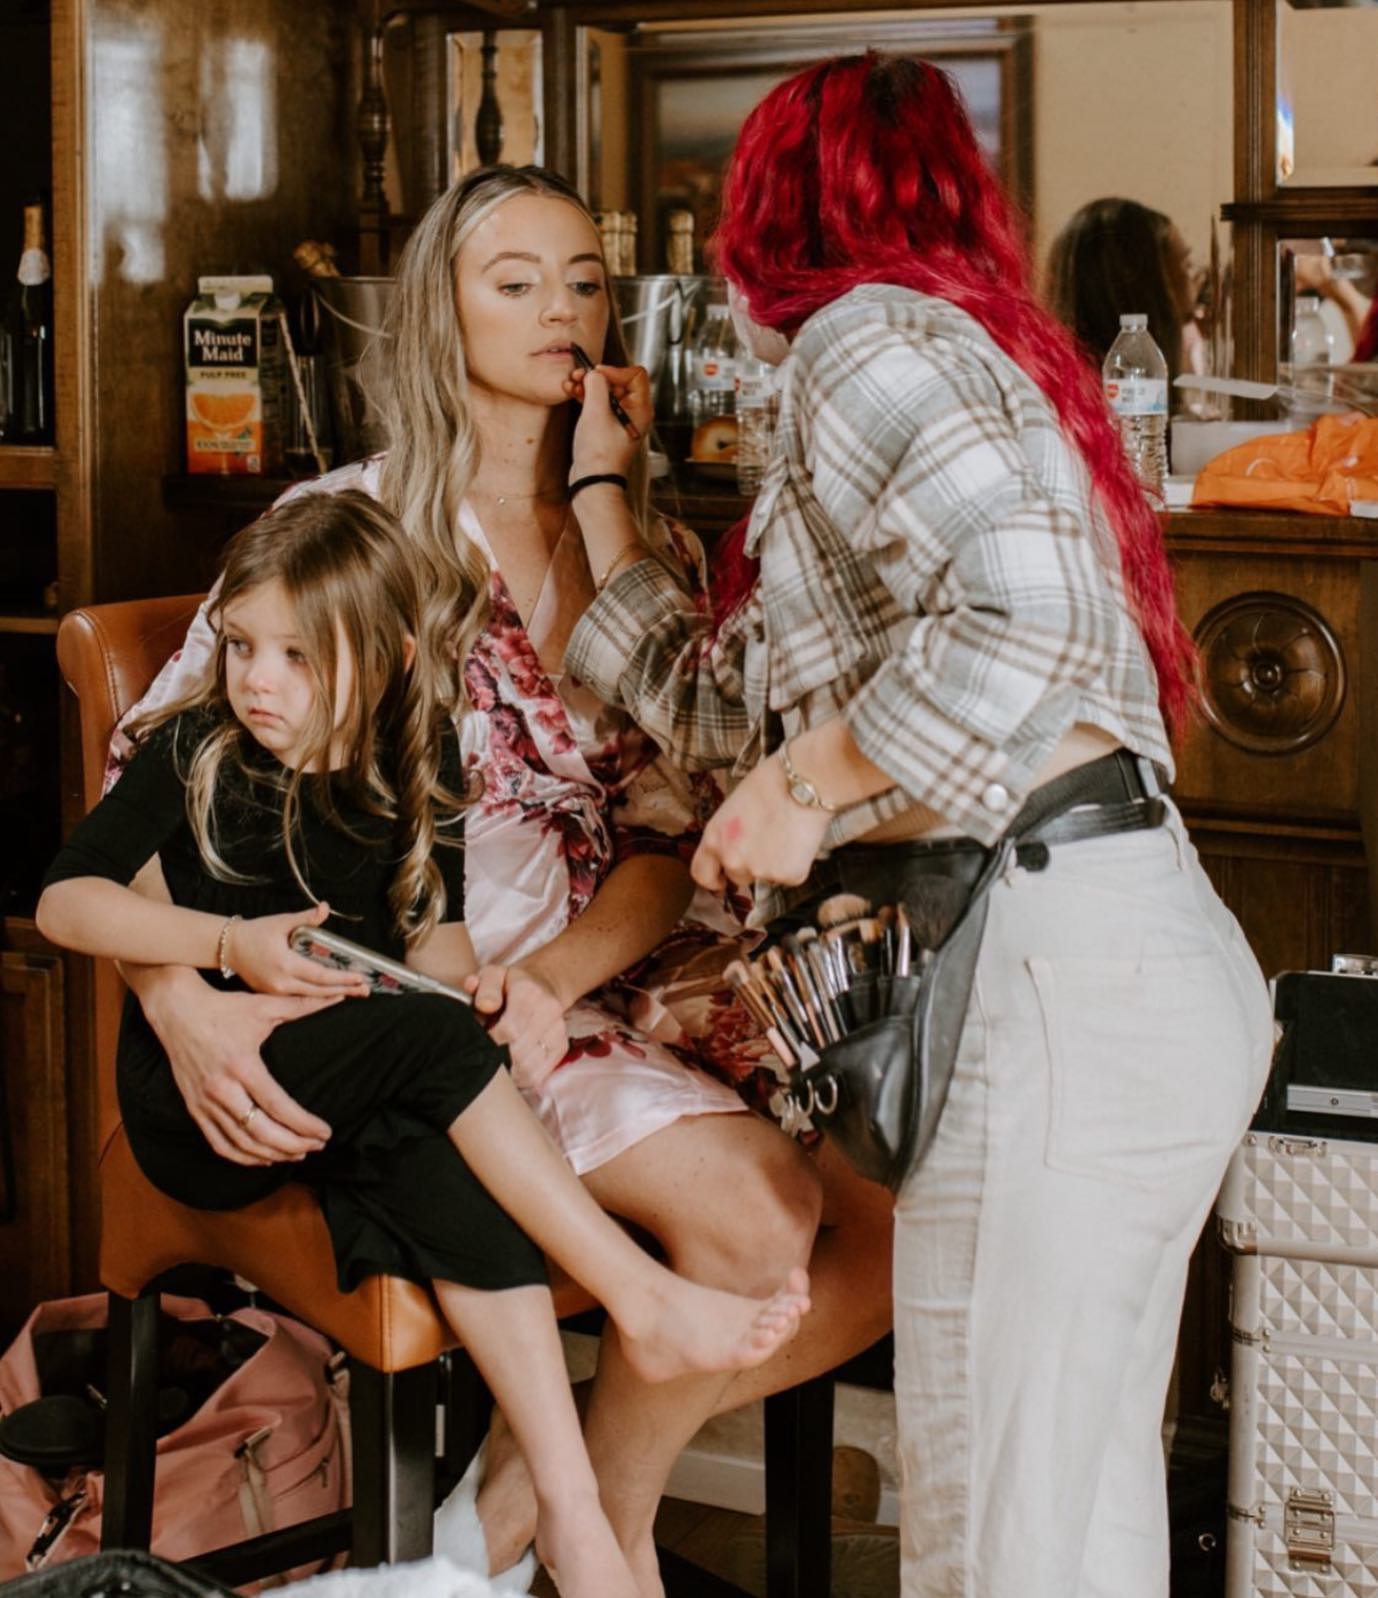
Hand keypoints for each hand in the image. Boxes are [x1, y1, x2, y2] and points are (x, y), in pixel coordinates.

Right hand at [141, 973, 335, 1164]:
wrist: (176, 1011)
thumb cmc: (223, 1008)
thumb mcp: (263, 1005)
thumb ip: (302, 1006)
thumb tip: (338, 997)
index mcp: (242, 1066)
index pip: (278, 1106)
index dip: (303, 1124)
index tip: (325, 1132)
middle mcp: (222, 1089)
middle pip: (261, 1131)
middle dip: (293, 1144)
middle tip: (318, 1146)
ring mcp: (204, 1102)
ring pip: (241, 1142)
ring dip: (272, 1154)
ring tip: (298, 1153)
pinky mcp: (194, 1108)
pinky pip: (218, 1143)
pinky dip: (242, 1157)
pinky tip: (263, 1157)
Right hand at [223, 902, 369, 997]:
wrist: (228, 946)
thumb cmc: (256, 932)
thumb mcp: (281, 921)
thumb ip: (306, 917)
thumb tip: (325, 907)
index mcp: (285, 964)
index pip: (320, 975)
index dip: (341, 978)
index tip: (359, 978)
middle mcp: (281, 982)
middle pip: (319, 990)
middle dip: (345, 990)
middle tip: (366, 989)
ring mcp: (276, 991)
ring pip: (311, 997)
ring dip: (334, 995)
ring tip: (355, 992)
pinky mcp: (272, 994)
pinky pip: (299, 998)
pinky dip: (318, 995)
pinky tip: (333, 993)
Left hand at [465, 962, 569, 1091]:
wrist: (542, 984)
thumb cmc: (509, 984)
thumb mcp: (492, 975)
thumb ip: (484, 987)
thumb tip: (485, 1005)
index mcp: (529, 992)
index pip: (510, 1030)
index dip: (490, 1042)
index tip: (477, 1044)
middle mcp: (549, 1010)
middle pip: (518, 1052)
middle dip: (496, 1058)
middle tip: (483, 1054)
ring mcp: (558, 1030)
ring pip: (528, 1068)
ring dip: (507, 1071)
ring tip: (494, 1062)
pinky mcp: (561, 1047)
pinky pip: (538, 1075)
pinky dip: (519, 1077)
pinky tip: (509, 1068)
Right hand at [564, 362, 652, 476]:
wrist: (592, 482)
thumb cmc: (599, 453)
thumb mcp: (596, 413)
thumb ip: (597, 386)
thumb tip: (594, 373)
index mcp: (640, 409)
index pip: (635, 375)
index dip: (615, 370)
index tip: (597, 375)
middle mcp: (633, 413)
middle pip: (618, 381)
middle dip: (597, 377)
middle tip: (578, 376)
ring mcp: (619, 420)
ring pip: (606, 392)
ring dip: (588, 385)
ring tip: (571, 383)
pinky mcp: (606, 427)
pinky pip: (598, 404)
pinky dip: (585, 396)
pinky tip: (571, 391)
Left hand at [692, 755, 831, 891]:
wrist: (804, 783)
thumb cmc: (770, 784)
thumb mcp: (733, 808)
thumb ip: (728, 834)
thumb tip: (735, 848)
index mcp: (714, 839)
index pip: (702, 873)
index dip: (713, 879)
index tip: (721, 879)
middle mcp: (732, 859)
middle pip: (737, 876)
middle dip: (751, 865)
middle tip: (767, 842)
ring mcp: (760, 870)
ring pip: (765, 877)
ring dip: (774, 865)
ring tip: (786, 835)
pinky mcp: (787, 875)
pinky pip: (790, 876)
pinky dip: (796, 864)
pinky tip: (800, 840)